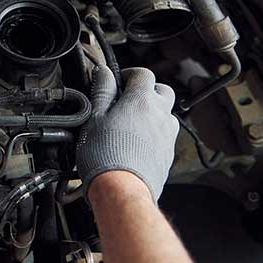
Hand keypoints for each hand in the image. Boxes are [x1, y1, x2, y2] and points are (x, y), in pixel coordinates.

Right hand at [76, 66, 178, 201]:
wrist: (122, 190)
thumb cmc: (105, 155)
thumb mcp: (94, 116)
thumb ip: (101, 90)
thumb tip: (104, 72)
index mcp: (141, 100)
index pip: (143, 74)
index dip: (128, 74)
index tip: (117, 82)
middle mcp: (160, 115)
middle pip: (162, 90)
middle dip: (146, 90)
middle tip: (126, 100)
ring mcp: (167, 135)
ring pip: (166, 113)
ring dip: (152, 112)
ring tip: (130, 123)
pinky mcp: (168, 154)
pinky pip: (165, 135)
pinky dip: (154, 132)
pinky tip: (136, 142)